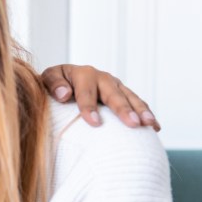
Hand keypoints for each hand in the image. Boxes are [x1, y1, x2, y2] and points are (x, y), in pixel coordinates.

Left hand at [41, 64, 159, 130]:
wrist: (62, 81)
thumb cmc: (53, 85)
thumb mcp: (47, 80)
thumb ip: (53, 84)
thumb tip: (64, 94)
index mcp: (81, 74)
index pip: (86, 92)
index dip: (90, 107)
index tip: (95, 123)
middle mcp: (101, 77)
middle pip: (113, 94)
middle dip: (123, 109)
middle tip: (133, 124)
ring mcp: (115, 85)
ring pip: (130, 97)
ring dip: (141, 111)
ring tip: (148, 125)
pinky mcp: (122, 93)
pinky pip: (137, 103)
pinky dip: (146, 113)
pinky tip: (154, 127)